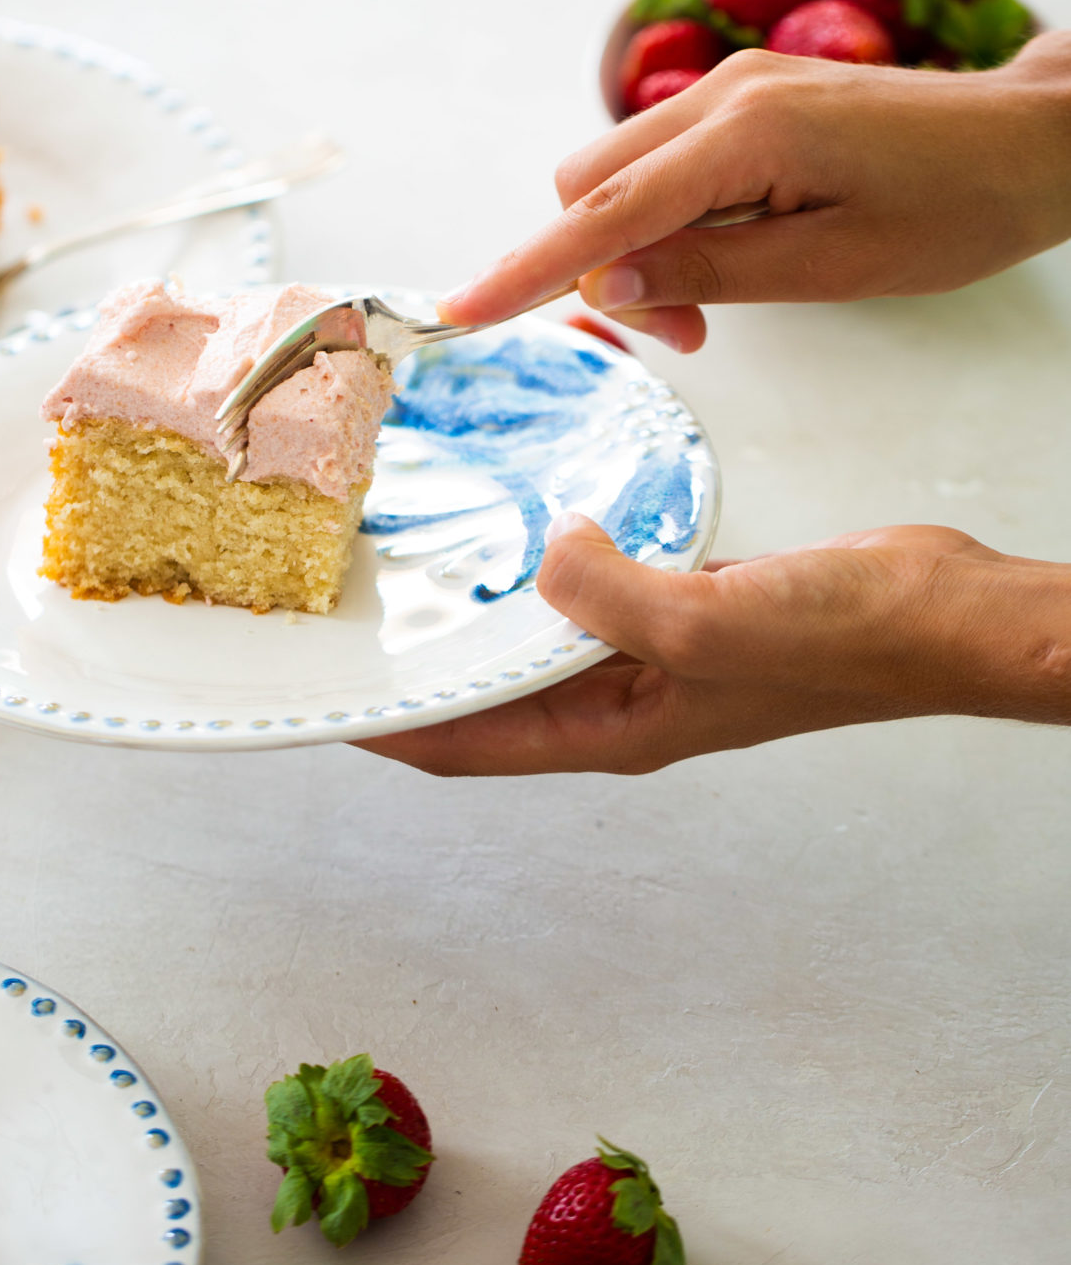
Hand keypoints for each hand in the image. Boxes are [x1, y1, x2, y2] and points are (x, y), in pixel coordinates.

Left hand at [361, 515, 1070, 775]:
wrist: (943, 615)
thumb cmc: (847, 644)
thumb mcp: (712, 620)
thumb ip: (613, 595)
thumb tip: (548, 554)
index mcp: (612, 731)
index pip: (467, 745)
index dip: (390, 728)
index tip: (321, 699)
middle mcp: (620, 703)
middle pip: (488, 695)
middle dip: (420, 665)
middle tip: (351, 611)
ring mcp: (654, 655)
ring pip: (538, 638)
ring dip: (483, 608)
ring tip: (414, 560)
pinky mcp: (686, 607)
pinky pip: (594, 589)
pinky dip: (555, 563)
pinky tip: (530, 520)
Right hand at [439, 32, 1070, 350]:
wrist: (1031, 140)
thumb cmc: (956, 210)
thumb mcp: (834, 266)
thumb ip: (710, 272)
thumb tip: (605, 284)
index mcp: (748, 135)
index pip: (605, 214)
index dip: (528, 270)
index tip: (461, 312)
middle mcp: (726, 94)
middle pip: (588, 185)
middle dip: (600, 265)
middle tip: (687, 333)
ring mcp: (734, 88)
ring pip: (618, 174)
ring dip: (634, 246)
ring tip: (713, 304)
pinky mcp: (748, 99)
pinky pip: (664, 162)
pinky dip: (667, 218)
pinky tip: (727, 256)